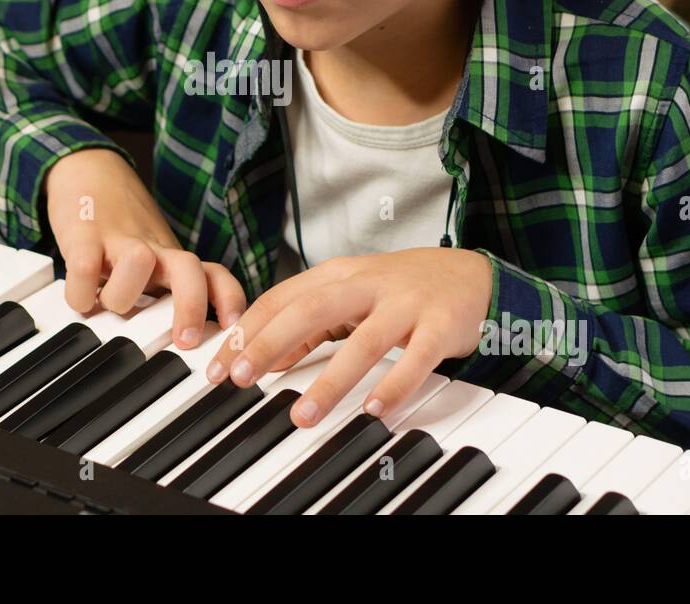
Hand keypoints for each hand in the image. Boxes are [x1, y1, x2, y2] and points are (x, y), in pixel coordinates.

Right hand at [43, 147, 246, 348]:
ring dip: (121, 297)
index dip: (229, 300)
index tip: (231, 329)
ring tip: (106, 306)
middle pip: (189, 270)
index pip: (215, 275)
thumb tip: (187, 344)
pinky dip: (81, 293)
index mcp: (172, 259)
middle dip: (190, 308)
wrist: (88, 171)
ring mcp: (120, 240)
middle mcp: (155, 250)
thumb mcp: (153, 261)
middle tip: (183, 340)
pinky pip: (85, 266)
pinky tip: (80, 299)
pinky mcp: (83, 234)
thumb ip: (167, 293)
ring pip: (138, 263)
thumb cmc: (122, 230)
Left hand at [204, 247, 492, 427]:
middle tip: (239, 379)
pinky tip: (373, 410)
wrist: (471, 275)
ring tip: (302, 415)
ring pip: (363, 342)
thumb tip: (266, 358)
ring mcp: (405, 304)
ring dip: (329, 382)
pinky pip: (415, 359)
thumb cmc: (400, 289)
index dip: (247, 331)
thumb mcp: (350, 296)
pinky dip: (394, 386)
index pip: (281, 299)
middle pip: (310, 311)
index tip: (218, 365)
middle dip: (269, 345)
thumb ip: (310, 325)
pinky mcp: (439, 326)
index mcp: (339, 275)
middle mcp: (368, 285)